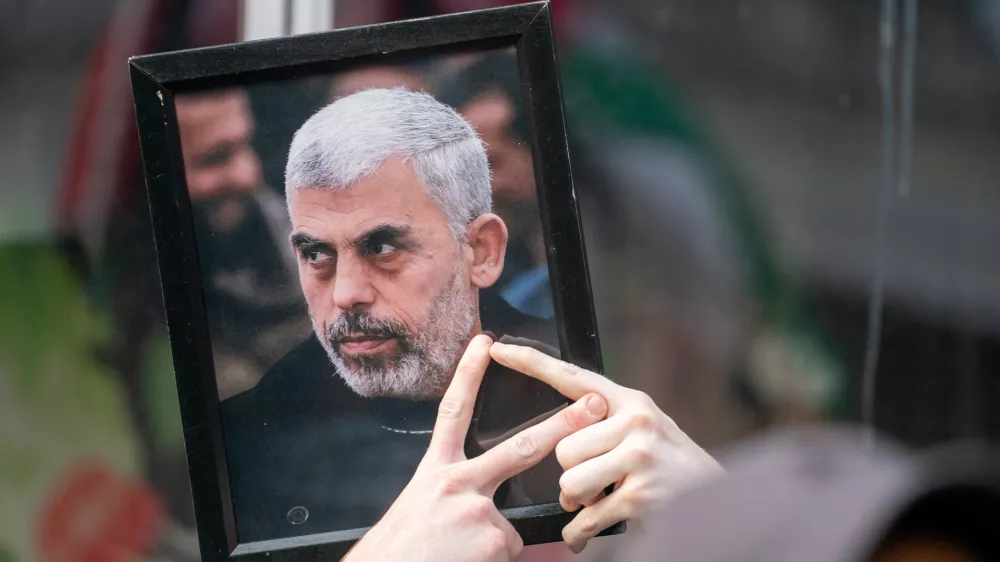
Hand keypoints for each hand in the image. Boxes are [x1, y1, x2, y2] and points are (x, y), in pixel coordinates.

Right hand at [344, 334, 609, 561]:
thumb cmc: (398, 550)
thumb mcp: (419, 507)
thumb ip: (452, 493)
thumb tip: (481, 504)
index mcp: (434, 470)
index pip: (454, 412)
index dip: (469, 375)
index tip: (486, 344)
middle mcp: (457, 482)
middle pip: (518, 447)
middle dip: (561, 425)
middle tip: (594, 404)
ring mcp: (478, 510)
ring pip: (510, 523)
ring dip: (492, 542)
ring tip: (457, 554)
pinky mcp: (493, 539)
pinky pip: (510, 549)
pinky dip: (493, 560)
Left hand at [490, 342, 724, 553]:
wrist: (718, 500)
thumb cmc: (670, 465)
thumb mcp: (643, 428)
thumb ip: (605, 422)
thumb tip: (560, 430)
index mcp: (629, 401)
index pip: (572, 377)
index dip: (531, 363)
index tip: (499, 349)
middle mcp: (635, 421)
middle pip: (562, 448)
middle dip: (571, 473)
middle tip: (594, 481)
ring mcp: (639, 457)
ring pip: (569, 482)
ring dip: (576, 502)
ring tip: (599, 499)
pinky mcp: (640, 495)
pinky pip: (585, 517)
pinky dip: (579, 533)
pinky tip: (585, 534)